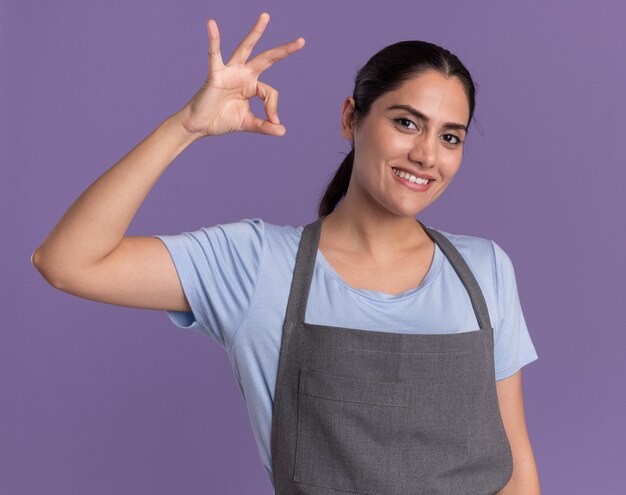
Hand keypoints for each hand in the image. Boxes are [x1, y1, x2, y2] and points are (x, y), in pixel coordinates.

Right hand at [178, 12, 304, 137]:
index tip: (272, 121)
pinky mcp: (215, 74)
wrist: (199, 125)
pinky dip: (213, 40)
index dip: (273, 107)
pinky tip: (212, 24)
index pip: (270, 92)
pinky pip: (214, 54)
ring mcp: (230, 72)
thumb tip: (283, 131)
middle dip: (283, 51)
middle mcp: (243, 74)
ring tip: (266, 17)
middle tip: (302, 41)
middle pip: (267, 59)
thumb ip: (264, 126)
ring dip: (256, 33)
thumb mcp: (247, 123)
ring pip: (245, 48)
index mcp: (251, 85)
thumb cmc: (221, 120)